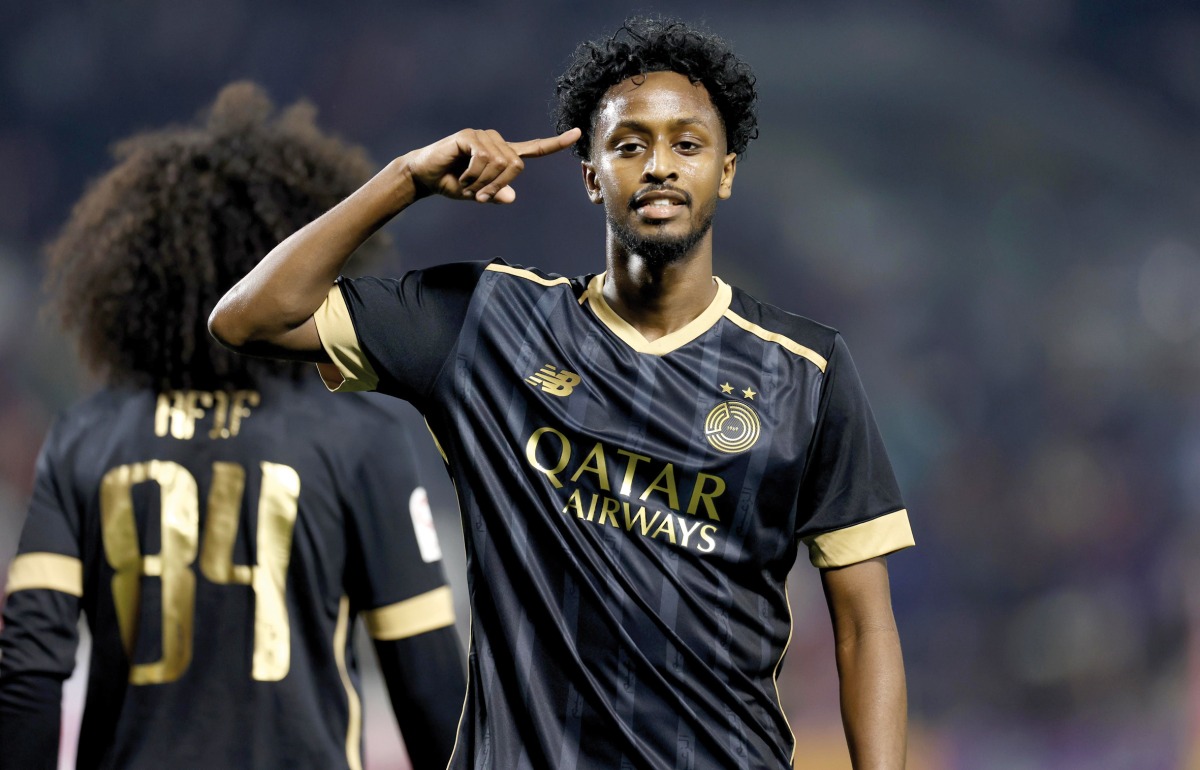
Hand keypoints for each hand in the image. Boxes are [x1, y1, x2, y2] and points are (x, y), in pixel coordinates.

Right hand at [403, 127, 580, 203]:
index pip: (533, 149)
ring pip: (499, 164)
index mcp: (503, 154)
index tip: (576, 133)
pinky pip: (482, 159)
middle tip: (478, 197)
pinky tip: (460, 176)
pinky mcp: (468, 135)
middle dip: (497, 186)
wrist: (424, 176)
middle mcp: (496, 141)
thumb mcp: (477, 194)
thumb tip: (511, 197)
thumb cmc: (452, 184)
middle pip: (515, 166)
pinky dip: (472, 175)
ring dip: (482, 183)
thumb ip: (495, 194)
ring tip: (466, 185)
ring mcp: (482, 136)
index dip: (555, 144)